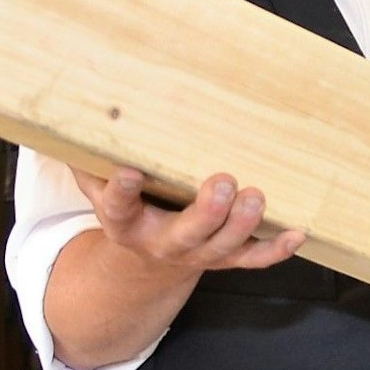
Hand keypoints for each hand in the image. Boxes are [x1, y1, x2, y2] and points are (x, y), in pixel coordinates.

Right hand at [73, 167, 304, 273]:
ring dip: (243, 224)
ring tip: (256, 197)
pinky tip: (297, 233)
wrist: (147, 260)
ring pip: (224, 246)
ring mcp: (199, 254)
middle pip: (186, 235)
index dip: (122, 191)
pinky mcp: (226, 259)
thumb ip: (90, 157)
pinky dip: (276, 250)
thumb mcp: (100, 185)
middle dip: (207, 213)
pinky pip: (254, 259)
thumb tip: (72, 109)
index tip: (129, 172)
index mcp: (125, 223)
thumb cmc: (131, 207)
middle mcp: (163, 243)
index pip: (119, 206)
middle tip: (223, 184)